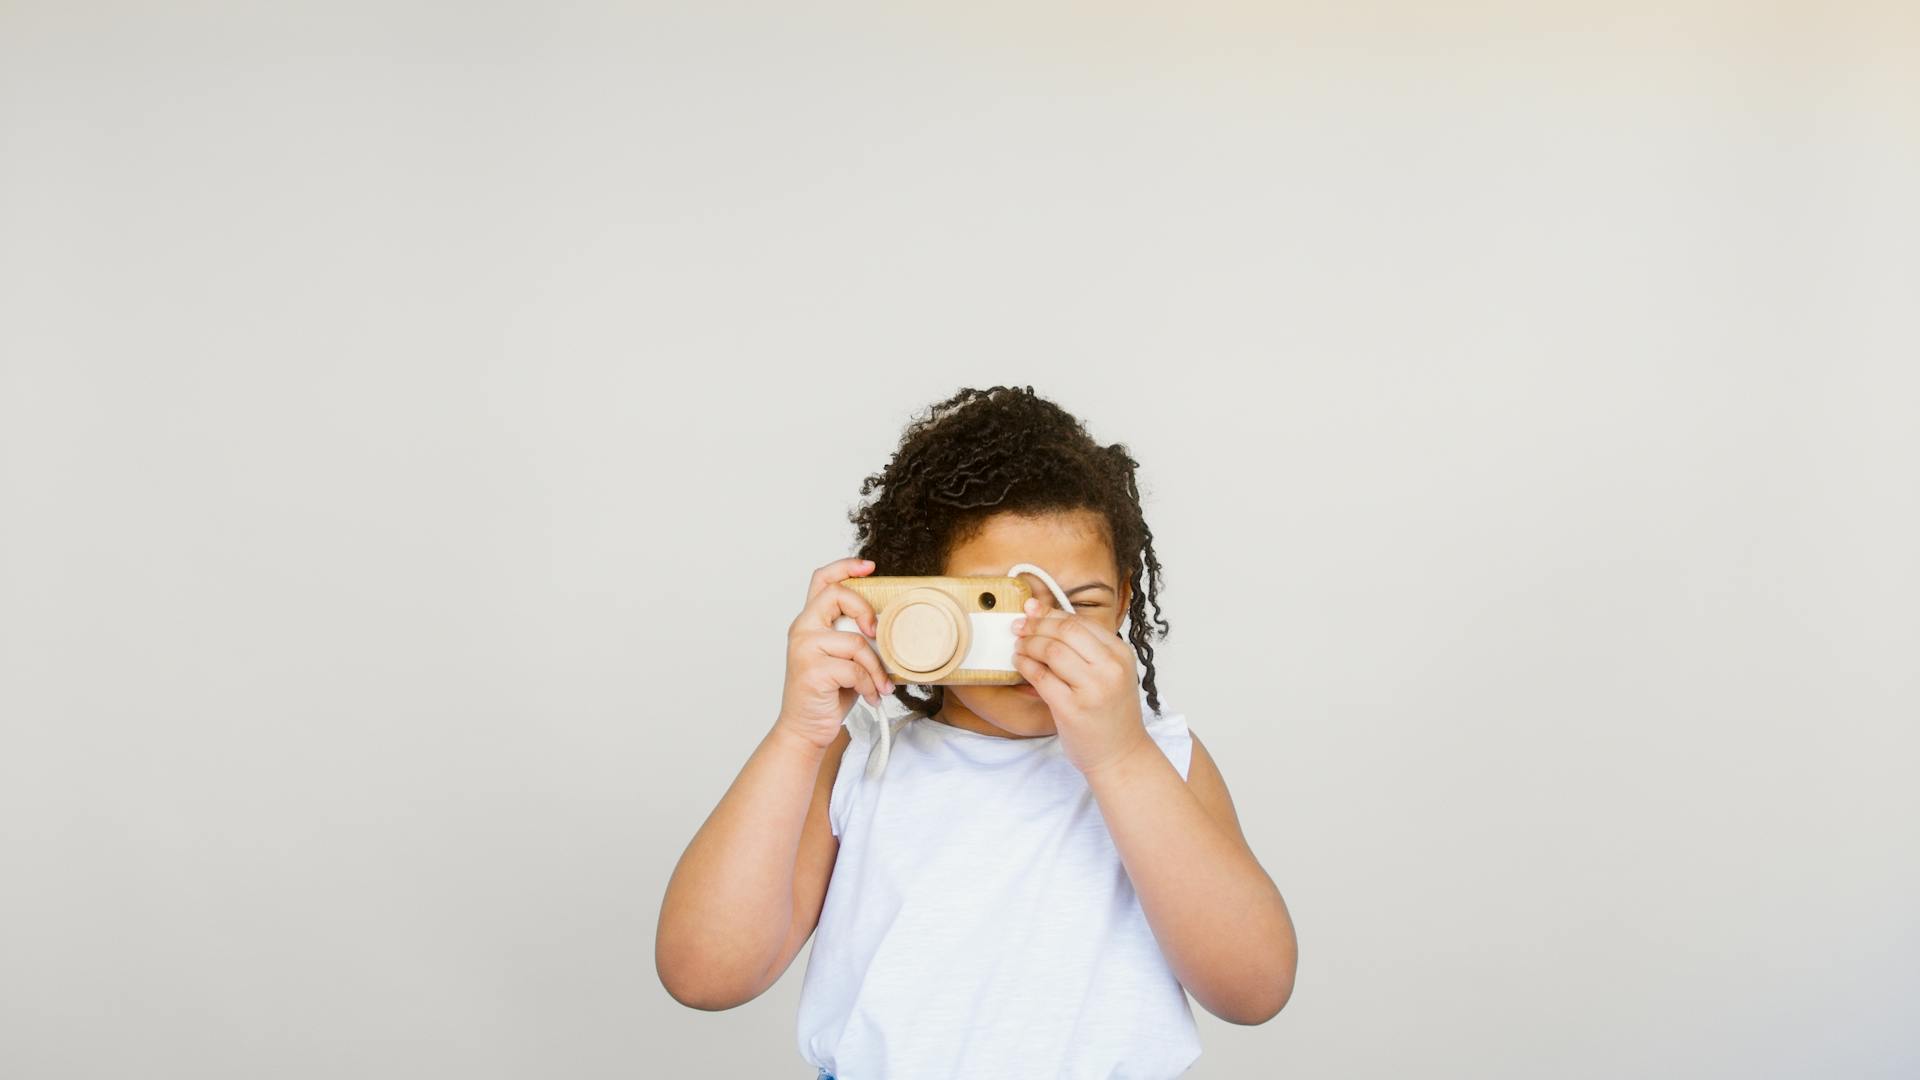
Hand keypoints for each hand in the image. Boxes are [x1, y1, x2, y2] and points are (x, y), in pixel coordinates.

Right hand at [775, 557, 894, 750]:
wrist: (806, 729)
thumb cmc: (829, 693)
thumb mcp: (843, 657)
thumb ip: (855, 635)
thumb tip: (889, 624)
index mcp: (810, 621)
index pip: (822, 580)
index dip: (846, 566)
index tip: (870, 567)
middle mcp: (802, 629)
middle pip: (838, 595)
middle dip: (866, 612)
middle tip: (877, 634)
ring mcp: (804, 649)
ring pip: (855, 641)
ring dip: (875, 667)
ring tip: (880, 685)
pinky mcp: (812, 671)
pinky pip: (854, 669)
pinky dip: (869, 684)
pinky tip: (869, 696)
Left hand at [1010, 597, 1150, 776]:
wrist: (1120, 755)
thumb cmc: (1110, 713)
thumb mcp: (1110, 673)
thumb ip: (1085, 647)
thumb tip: (1041, 613)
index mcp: (1121, 654)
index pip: (1080, 622)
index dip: (1050, 613)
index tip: (1031, 611)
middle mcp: (1110, 668)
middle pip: (1064, 630)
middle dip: (1036, 625)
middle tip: (1019, 627)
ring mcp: (1092, 689)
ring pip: (1051, 650)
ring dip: (1028, 644)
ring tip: (1019, 646)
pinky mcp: (1071, 709)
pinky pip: (1040, 677)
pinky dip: (1025, 665)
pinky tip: (1019, 663)